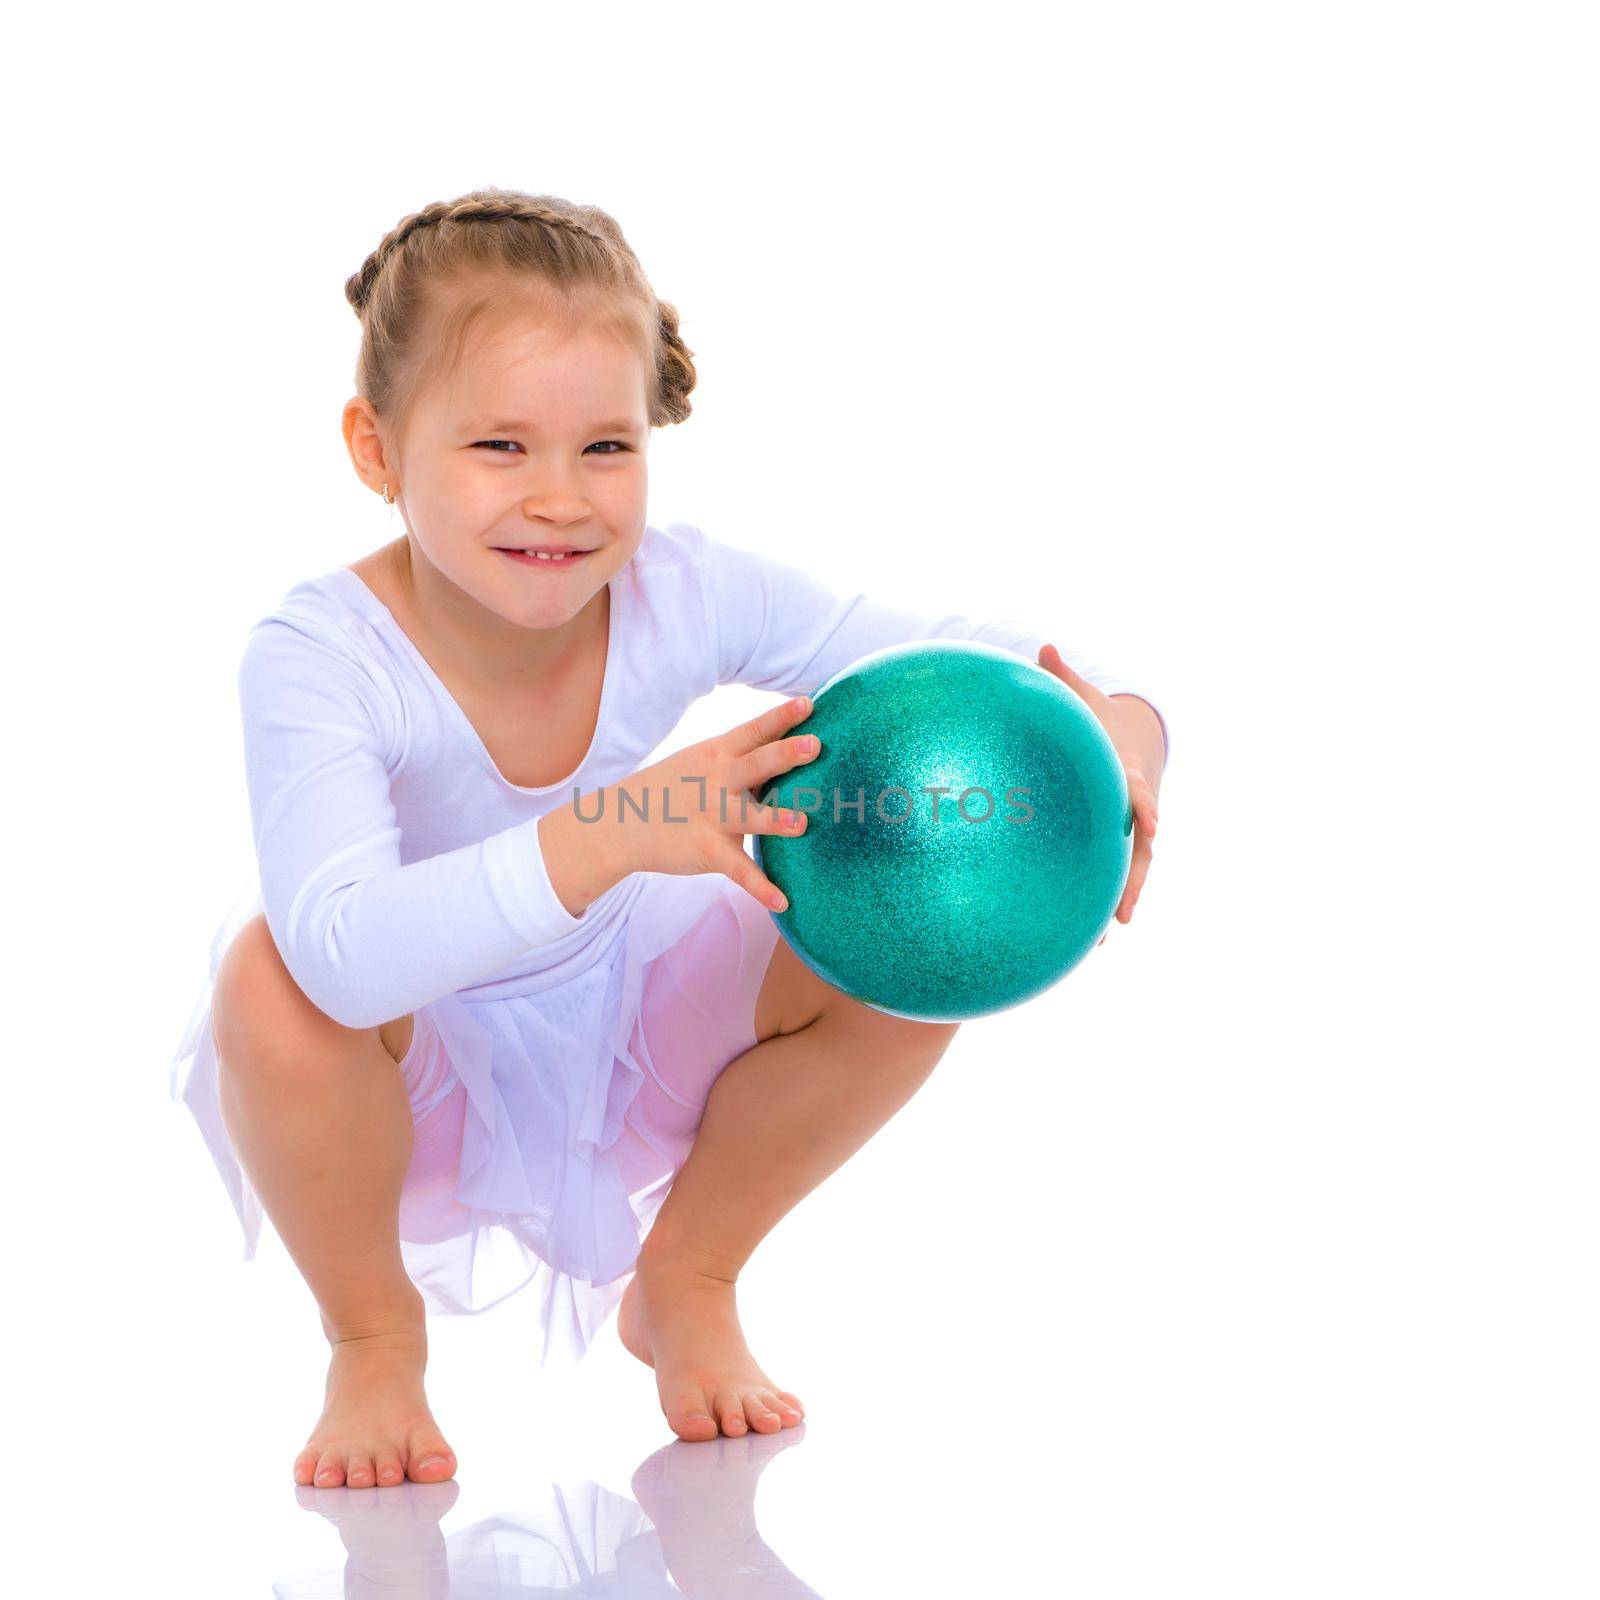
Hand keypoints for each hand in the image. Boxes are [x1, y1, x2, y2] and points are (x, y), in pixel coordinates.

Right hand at [610, 694, 819, 910]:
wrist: (620, 823)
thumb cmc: (670, 788)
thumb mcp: (700, 761)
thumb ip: (740, 755)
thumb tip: (785, 744)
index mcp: (718, 754)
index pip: (754, 731)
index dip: (781, 716)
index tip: (809, 704)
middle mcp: (717, 781)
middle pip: (756, 764)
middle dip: (786, 755)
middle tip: (814, 745)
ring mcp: (712, 816)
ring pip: (751, 817)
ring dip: (776, 820)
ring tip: (802, 824)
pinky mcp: (707, 850)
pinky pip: (739, 871)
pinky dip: (761, 888)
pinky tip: (783, 901)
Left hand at [1036, 644, 1158, 937]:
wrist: (1128, 746)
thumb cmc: (1101, 725)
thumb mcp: (1085, 700)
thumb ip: (1064, 678)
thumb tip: (1042, 647)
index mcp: (1128, 777)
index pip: (1142, 793)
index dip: (1148, 808)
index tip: (1153, 823)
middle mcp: (1136, 811)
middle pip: (1142, 848)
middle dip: (1138, 878)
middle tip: (1129, 908)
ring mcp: (1130, 833)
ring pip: (1132, 871)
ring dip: (1124, 899)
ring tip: (1111, 930)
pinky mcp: (1117, 846)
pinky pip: (1113, 876)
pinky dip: (1105, 901)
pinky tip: (1090, 933)